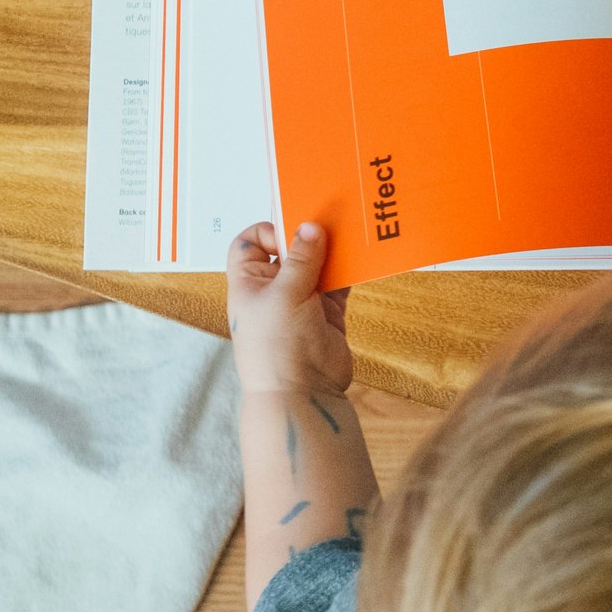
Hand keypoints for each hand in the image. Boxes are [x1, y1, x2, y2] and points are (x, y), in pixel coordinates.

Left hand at [226, 221, 352, 395]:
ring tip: (350, 232)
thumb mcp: (284, 295)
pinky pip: (339, 282)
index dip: (268, 230)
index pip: (250, 243)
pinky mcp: (327, 311)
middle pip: (289, 249)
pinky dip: (350, 269)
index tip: (292, 229)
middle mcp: (274, 288)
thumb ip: (301, 259)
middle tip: (330, 217)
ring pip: (318, 263)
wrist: (302, 394)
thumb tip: (310, 226)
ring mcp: (302, 299)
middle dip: (308, 234)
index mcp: (249, 282)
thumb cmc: (277, 348)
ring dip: (333, 249)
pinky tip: (362, 256)